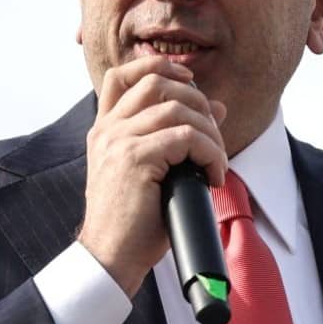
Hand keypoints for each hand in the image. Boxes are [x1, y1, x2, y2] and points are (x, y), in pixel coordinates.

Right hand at [79, 56, 227, 297]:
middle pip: (157, 82)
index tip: (190, 83)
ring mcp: (118, 141)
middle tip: (214, 135)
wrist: (111, 257)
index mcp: (105, 130)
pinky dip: (210, 153)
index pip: (124, 76)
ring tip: (216, 162)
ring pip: (178, 109)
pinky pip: (187, 137)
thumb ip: (176, 136)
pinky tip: (213, 176)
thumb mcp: (156, 172)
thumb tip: (217, 107)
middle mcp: (108, 130)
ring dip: (210, 133)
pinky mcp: (136, 158)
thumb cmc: (134, 224)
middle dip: (197, 100)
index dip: (159, 66)